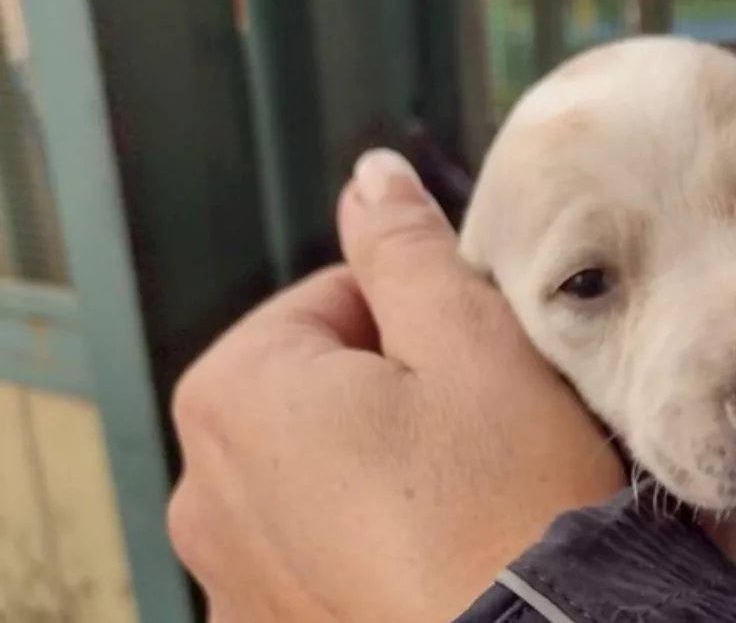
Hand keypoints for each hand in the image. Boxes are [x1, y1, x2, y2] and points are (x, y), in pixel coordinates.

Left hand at [168, 149, 624, 621]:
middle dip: (395, 389)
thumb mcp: (472, 342)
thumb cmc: (512, 502)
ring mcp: (229, 577)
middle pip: (319, 386)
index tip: (479, 359)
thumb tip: (369, 178)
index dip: (423, 315)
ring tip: (464, 494)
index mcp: (238, 392)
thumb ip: (405, 249)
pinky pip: (317, 553)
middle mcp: (204, 488)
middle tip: (481, 426)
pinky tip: (436, 553)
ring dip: (379, 465)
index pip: (335, 299)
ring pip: (318, 471)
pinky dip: (368, 541)